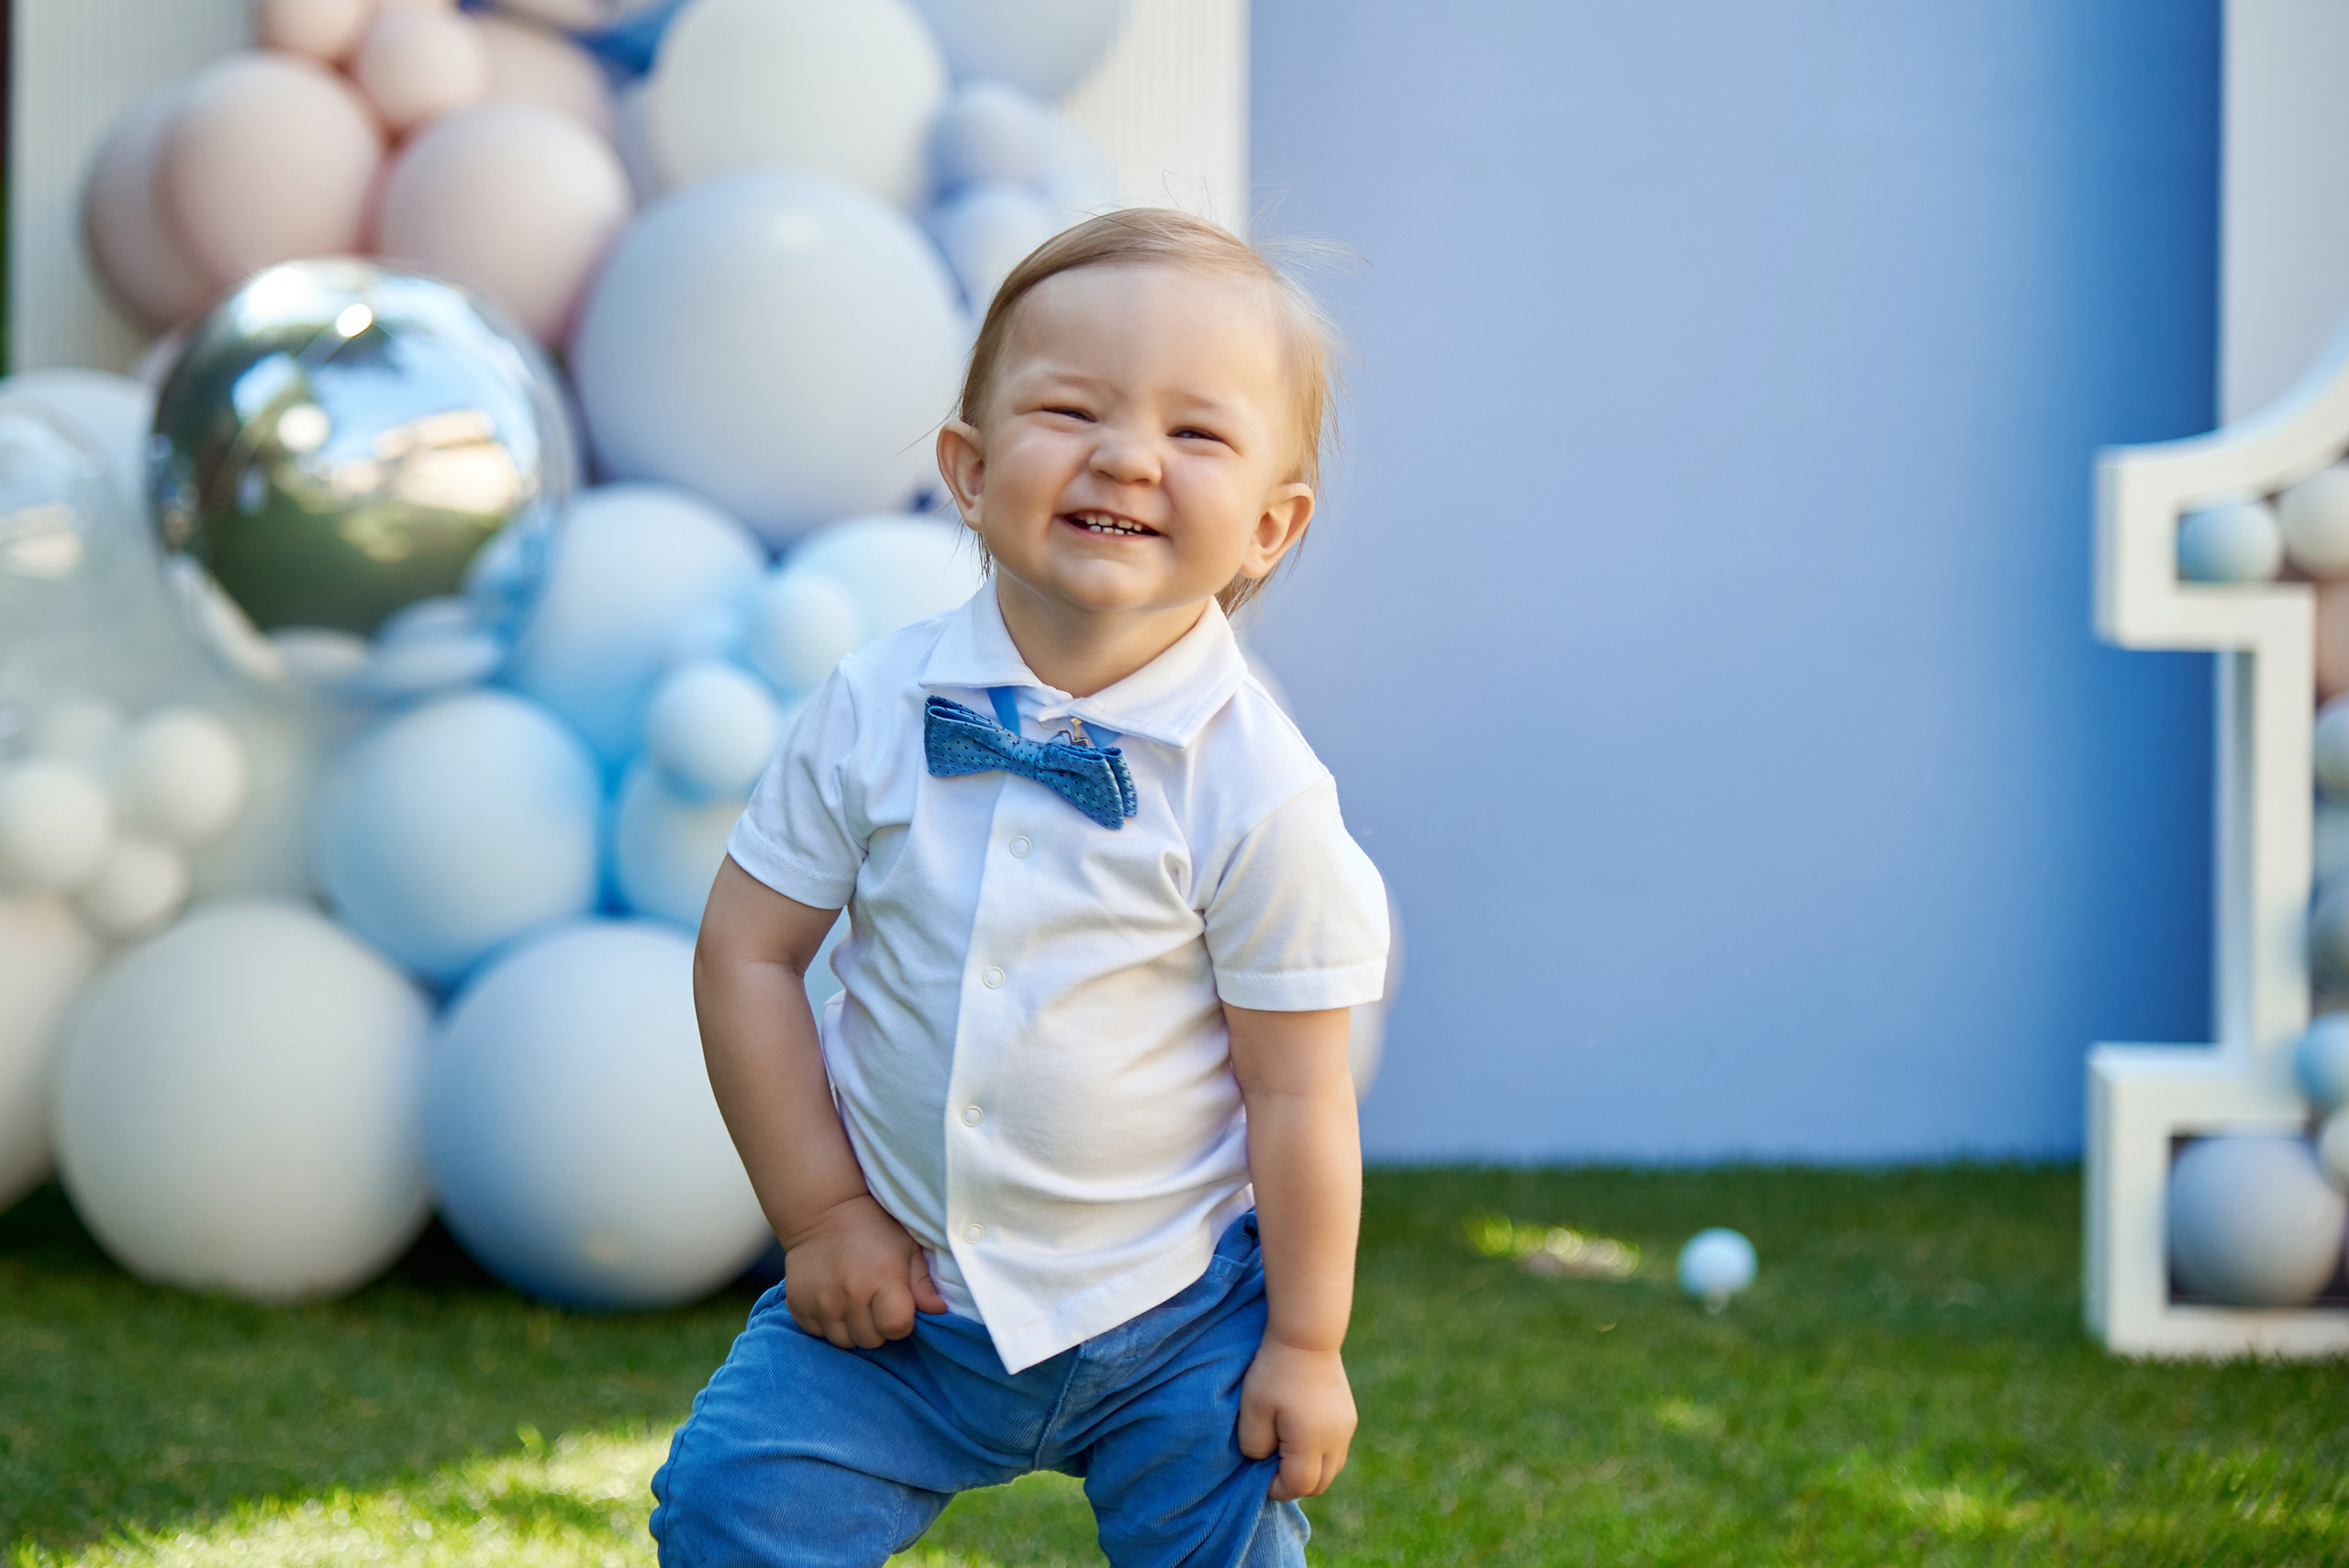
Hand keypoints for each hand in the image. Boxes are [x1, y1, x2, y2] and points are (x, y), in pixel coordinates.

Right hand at [779, 1194, 948, 1348]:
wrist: (824, 1213)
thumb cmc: (875, 1229)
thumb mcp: (907, 1247)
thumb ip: (923, 1282)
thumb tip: (939, 1310)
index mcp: (882, 1279)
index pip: (895, 1328)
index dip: (900, 1323)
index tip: (897, 1308)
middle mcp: (850, 1294)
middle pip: (870, 1340)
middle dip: (877, 1327)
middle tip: (875, 1303)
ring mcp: (821, 1302)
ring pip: (844, 1341)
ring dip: (853, 1328)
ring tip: (855, 1303)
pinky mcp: (798, 1306)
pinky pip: (818, 1333)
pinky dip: (827, 1324)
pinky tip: (833, 1301)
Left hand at [1236, 1336, 1355, 1500]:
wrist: (1307, 1336)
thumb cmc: (1274, 1372)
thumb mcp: (1253, 1410)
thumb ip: (1254, 1446)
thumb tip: (1264, 1462)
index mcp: (1311, 1442)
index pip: (1298, 1486)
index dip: (1276, 1488)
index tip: (1259, 1472)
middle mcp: (1335, 1441)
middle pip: (1319, 1485)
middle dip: (1294, 1483)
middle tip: (1271, 1464)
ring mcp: (1346, 1429)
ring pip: (1331, 1470)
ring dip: (1309, 1470)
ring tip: (1285, 1447)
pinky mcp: (1349, 1418)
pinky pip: (1336, 1451)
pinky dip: (1319, 1455)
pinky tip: (1300, 1434)